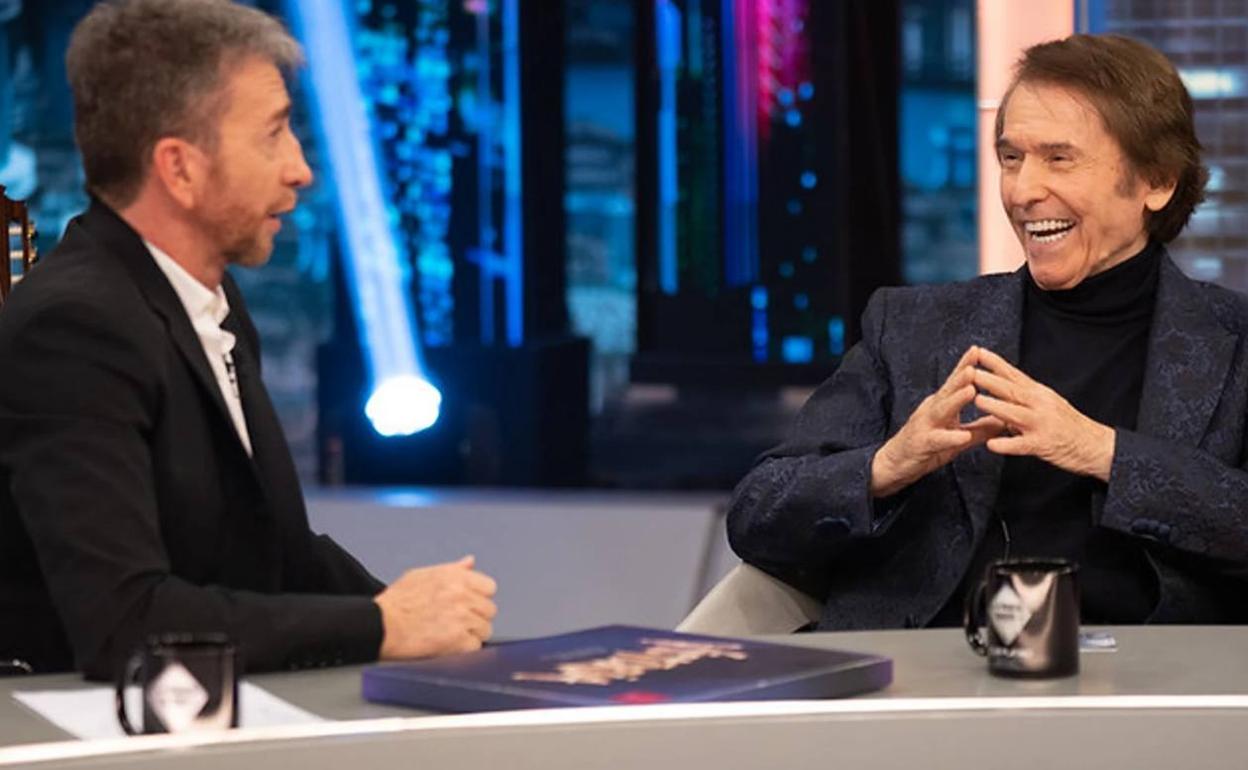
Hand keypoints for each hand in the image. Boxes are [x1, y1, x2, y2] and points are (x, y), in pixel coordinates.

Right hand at [374, 555, 497, 659]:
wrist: (380, 626)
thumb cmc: (396, 603)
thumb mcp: (422, 575)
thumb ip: (452, 570)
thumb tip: (470, 562)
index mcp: (455, 577)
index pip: (489, 587)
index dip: (479, 598)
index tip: (469, 605)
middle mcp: (462, 595)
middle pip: (489, 610)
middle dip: (476, 617)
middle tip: (457, 622)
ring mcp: (461, 618)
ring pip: (485, 629)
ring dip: (471, 634)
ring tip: (450, 634)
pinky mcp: (457, 640)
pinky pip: (475, 646)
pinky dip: (464, 649)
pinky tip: (448, 646)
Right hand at [871, 346, 1005, 496]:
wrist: (895, 464)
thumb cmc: (926, 447)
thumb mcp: (956, 437)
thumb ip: (980, 428)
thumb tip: (1005, 419)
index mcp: (940, 406)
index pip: (954, 383)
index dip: (965, 366)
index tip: (978, 351)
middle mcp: (931, 411)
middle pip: (947, 391)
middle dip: (961, 377)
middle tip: (974, 364)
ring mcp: (924, 426)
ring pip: (941, 411)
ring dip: (956, 400)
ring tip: (971, 390)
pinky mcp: (921, 444)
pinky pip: (937, 440)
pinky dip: (950, 437)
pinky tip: (962, 436)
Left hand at [971, 347, 1114, 480]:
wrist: (1097, 446)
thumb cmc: (1068, 425)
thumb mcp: (1046, 404)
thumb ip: (1021, 397)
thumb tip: (998, 389)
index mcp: (1038, 393)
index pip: (1013, 374)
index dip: (994, 362)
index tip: (976, 351)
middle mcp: (1040, 404)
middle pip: (1011, 389)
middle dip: (989, 380)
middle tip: (969, 371)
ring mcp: (1042, 424)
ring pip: (1015, 413)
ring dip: (996, 406)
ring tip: (977, 400)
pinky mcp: (1044, 444)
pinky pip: (1022, 445)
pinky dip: (1007, 444)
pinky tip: (992, 444)